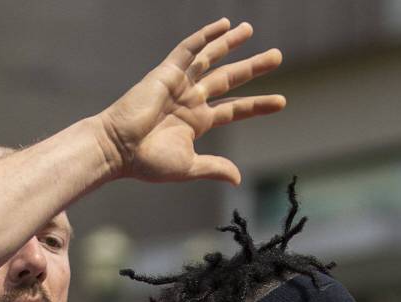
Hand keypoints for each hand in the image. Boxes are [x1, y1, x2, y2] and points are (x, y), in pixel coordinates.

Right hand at [96, 18, 284, 184]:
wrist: (118, 149)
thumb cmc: (147, 162)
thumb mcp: (188, 167)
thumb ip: (214, 168)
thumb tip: (238, 178)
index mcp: (197, 122)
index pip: (234, 109)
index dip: (258, 105)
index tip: (281, 102)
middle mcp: (191, 99)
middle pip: (229, 78)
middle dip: (253, 67)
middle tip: (278, 57)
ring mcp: (180, 83)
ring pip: (211, 58)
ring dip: (231, 43)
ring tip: (251, 30)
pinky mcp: (167, 72)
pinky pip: (189, 49)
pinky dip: (206, 36)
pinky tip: (223, 24)